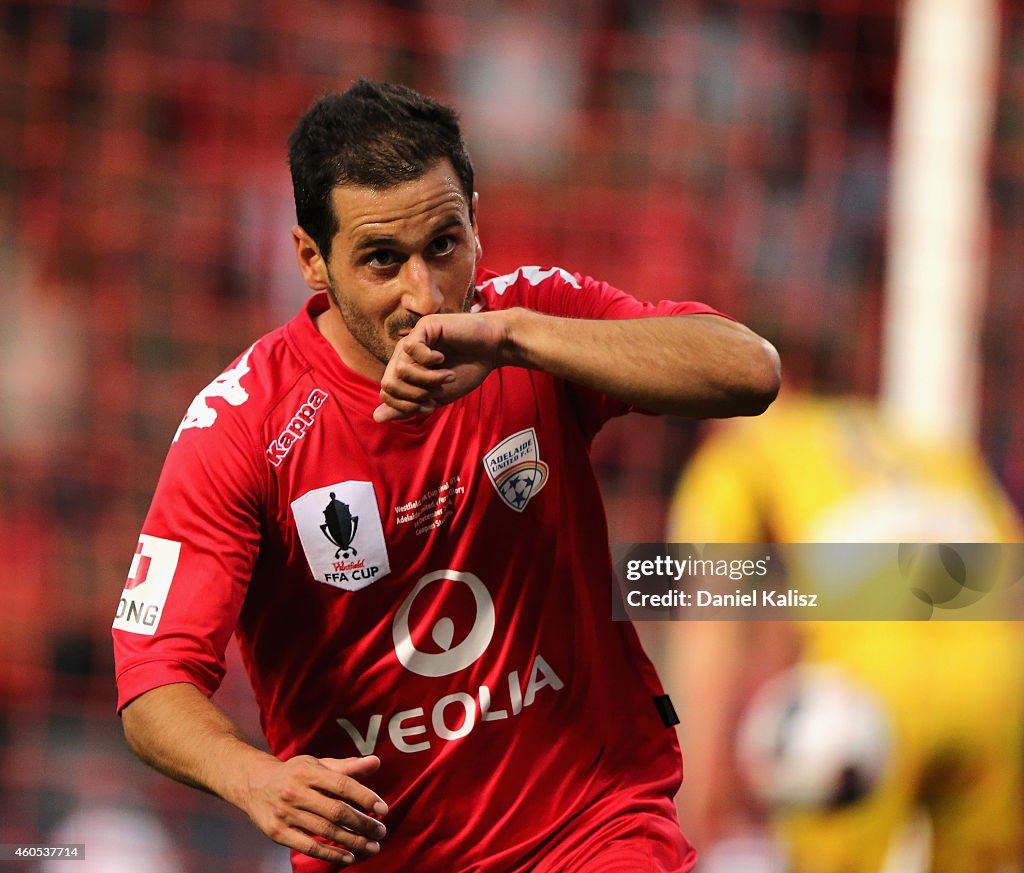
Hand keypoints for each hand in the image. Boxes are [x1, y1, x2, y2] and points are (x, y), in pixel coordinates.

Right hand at [240, 753, 387, 864]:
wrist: (253, 784)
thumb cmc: (295, 773)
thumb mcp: (318, 764)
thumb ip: (347, 766)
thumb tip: (376, 763)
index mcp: (308, 771)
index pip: (342, 785)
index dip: (364, 797)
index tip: (383, 809)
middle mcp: (296, 792)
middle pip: (336, 811)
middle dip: (363, 824)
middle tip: (381, 832)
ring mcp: (285, 814)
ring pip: (325, 831)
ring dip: (352, 841)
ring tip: (372, 847)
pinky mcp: (277, 833)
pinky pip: (309, 847)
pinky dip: (331, 854)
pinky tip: (349, 857)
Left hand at [374, 312, 507, 422]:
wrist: (492, 350)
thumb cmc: (467, 371)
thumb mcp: (436, 397)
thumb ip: (407, 407)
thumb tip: (376, 418)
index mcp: (406, 370)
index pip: (387, 394)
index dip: (406, 405)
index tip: (431, 404)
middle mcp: (405, 354)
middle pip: (389, 382)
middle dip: (414, 395)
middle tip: (437, 391)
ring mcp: (413, 339)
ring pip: (400, 368)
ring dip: (426, 379)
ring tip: (446, 375)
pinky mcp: (424, 327)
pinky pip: (412, 348)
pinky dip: (429, 360)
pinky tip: (443, 357)